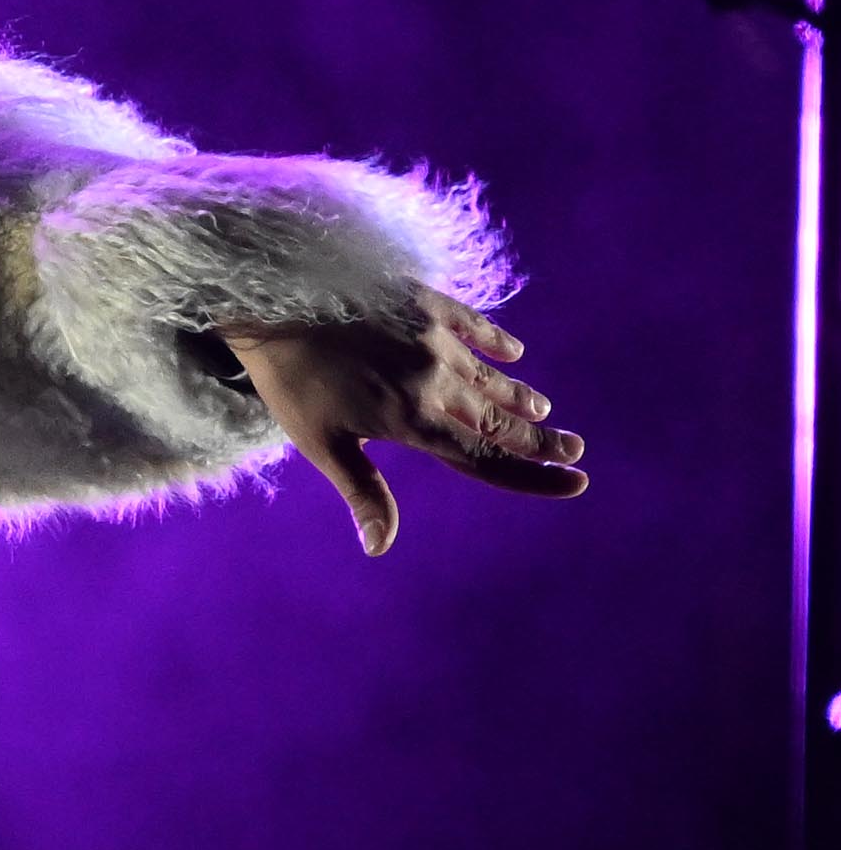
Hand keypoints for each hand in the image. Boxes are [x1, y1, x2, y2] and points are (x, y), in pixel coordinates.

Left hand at [224, 287, 587, 556]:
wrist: (275, 301)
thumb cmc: (291, 381)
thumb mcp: (322, 444)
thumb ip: (363, 491)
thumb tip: (379, 548)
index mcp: (415, 420)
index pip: (486, 460)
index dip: (533, 476)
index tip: (575, 482)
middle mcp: (437, 381)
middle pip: (500, 420)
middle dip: (541, 439)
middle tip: (575, 450)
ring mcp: (434, 339)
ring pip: (491, 376)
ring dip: (519, 396)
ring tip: (542, 410)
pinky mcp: (425, 304)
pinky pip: (475, 326)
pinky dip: (496, 342)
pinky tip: (513, 352)